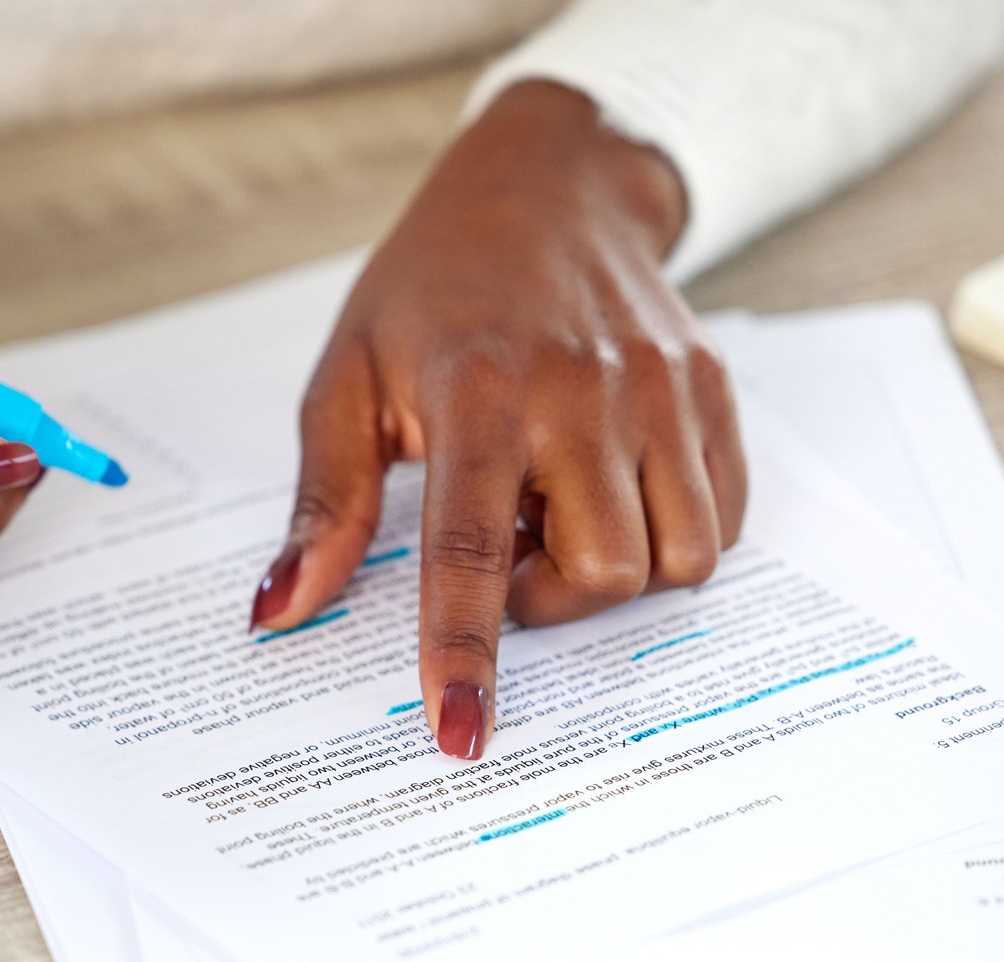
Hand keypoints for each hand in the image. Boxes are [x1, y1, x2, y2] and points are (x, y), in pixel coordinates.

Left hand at [248, 82, 745, 758]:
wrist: (550, 184)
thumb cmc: (434, 289)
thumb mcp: (348, 376)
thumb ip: (322, 501)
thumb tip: (280, 612)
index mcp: (478, 392)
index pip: (470, 550)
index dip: (464, 651)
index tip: (460, 733)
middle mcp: (585, 392)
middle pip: (601, 572)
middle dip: (552, 598)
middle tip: (509, 544)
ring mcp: (662, 390)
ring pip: (679, 557)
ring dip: (617, 570)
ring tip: (562, 509)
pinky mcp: (711, 392)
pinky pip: (722, 520)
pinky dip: (672, 536)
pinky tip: (614, 489)